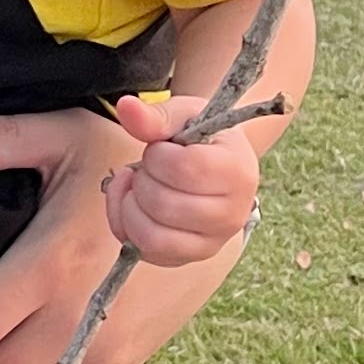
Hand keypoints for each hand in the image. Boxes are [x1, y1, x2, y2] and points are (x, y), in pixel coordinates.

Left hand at [104, 95, 260, 266]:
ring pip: (151, 236)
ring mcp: (213, 242)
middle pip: (162, 204)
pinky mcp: (189, 257)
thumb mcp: (183, 115)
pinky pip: (144, 252)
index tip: (162, 147)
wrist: (217, 163)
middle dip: (142, 178)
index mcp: (237, 172)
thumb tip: (125, 106)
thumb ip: (155, 115)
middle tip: (150, 166)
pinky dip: (125, 224)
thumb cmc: (201, 135)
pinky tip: (132, 202)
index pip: (183, 169)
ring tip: (138, 185)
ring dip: (129, 204)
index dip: (158, 154)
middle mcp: (232, 215)